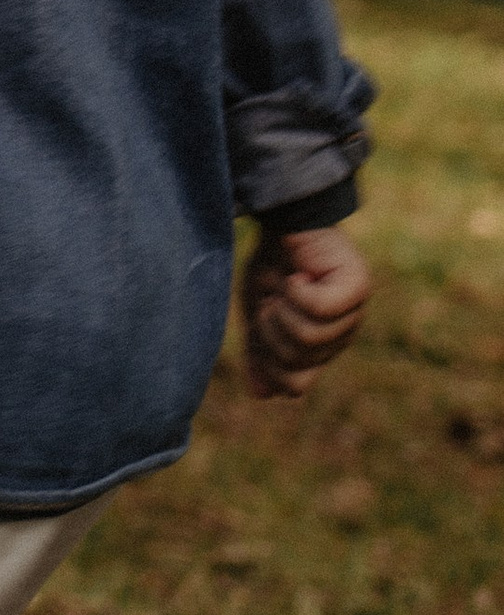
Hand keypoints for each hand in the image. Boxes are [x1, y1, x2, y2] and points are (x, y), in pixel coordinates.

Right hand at [241, 222, 369, 399]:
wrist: (286, 219)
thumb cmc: (273, 264)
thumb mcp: (257, 314)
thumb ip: (260, 352)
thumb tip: (263, 395)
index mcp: (320, 348)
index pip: (294, 385)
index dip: (267, 360)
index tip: (258, 323)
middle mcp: (340, 337)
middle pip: (298, 362)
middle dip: (270, 330)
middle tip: (271, 297)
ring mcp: (353, 314)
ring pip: (309, 337)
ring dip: (282, 310)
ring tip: (285, 285)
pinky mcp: (356, 288)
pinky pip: (320, 309)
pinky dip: (298, 292)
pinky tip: (299, 275)